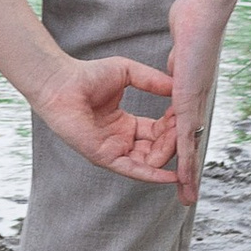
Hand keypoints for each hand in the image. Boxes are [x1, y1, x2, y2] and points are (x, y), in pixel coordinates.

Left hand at [28, 51, 183, 186]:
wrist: (62, 82)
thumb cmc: (87, 75)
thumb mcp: (128, 73)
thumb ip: (152, 80)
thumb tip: (177, 85)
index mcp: (125, 124)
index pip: (158, 132)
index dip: (173, 127)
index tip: (187, 118)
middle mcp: (120, 140)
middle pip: (156, 149)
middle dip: (174, 145)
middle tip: (188, 135)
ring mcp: (112, 150)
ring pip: (148, 162)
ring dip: (167, 158)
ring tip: (183, 151)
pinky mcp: (104, 157)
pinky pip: (132, 170)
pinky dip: (151, 175)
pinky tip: (170, 176)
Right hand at [162, 0, 230, 206]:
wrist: (202, 12)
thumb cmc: (192, 22)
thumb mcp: (178, 54)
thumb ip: (174, 68)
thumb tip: (173, 71)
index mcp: (189, 94)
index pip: (183, 129)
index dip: (181, 150)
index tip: (178, 167)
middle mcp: (194, 104)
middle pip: (191, 145)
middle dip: (188, 172)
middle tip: (188, 195)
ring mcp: (193, 105)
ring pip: (190, 147)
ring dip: (187, 174)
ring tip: (187, 197)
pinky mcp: (190, 103)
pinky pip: (186, 136)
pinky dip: (185, 158)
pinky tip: (183, 177)